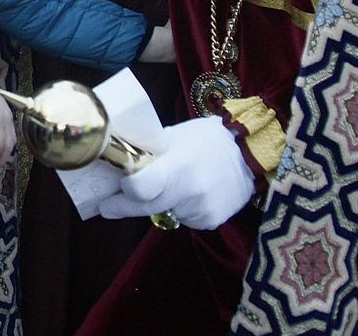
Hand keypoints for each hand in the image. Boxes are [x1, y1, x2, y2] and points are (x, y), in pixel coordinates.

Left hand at [98, 115, 254, 229]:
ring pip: (165, 213)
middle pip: (145, 208)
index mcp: (179, 167)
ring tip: (174, 183)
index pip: (141, 188)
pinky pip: (183, 218)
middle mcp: (191, 192)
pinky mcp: (212, 221)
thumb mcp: (175, 136)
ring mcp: (202, 210)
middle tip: (107, 206)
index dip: (124, 190)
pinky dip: (180, 208)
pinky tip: (192, 193)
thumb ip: (149, 153)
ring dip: (160, 203)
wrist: (250, 154)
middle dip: (124, 206)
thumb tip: (117, 162)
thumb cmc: (207, 139)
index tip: (113, 188)